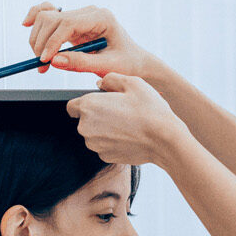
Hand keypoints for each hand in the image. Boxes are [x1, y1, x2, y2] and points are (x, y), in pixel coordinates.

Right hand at [22, 2, 156, 76]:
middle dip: (42, 42)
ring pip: (46, 17)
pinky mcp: (73, 22)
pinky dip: (36, 20)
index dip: (52, 41)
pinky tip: (26, 25)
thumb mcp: (107, 66)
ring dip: (38, 39)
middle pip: (52, 18)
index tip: (45, 60)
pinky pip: (49, 15)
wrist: (134, 61)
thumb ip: (81, 63)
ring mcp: (80, 15)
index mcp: (101, 17)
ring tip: (42, 62)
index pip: (68, 23)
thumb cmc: (126, 63)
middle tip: (42, 66)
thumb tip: (54, 60)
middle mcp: (89, 12)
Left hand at [66, 73, 190, 165]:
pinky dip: (112, 141)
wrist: (164, 139)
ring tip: (127, 123)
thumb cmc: (149, 110)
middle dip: (97, 115)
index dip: (85, 103)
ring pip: (94, 134)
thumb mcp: (132, 82)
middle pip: (84, 120)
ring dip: (104, 129)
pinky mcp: (105, 157)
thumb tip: (101, 83)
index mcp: (88, 106)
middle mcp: (86, 127)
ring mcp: (94, 144)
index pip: (71, 106)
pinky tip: (129, 135)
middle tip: (119, 111)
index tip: (99, 103)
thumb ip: (110, 79)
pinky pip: (104, 146)